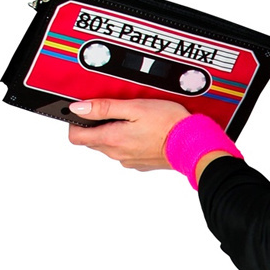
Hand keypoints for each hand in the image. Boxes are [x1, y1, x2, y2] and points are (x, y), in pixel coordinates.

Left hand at [65, 98, 192, 171]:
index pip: (76, 136)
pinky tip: (143, 131)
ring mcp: (129, 160)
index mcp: (111, 139)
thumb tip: (78, 108)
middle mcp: (117, 154)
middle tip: (114, 111)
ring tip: (132, 119)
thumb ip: (103, 108)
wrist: (193, 143)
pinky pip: (126, 151)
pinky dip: (129, 141)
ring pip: (110, 146)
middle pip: (92, 141)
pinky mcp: (141, 163)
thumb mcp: (133, 107)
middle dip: (97, 125)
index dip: (76, 122)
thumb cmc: (168, 123)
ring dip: (114, 133)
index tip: (86, 112)